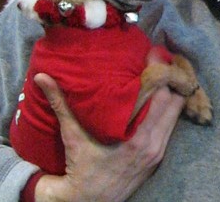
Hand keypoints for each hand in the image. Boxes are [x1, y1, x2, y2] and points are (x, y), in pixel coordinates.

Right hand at [32, 72, 184, 201]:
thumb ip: (61, 103)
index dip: (161, 72)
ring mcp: (157, 152)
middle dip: (170, 80)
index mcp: (136, 137)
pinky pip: (171, 128)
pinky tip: (160, 100)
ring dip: (172, 95)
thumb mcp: (72, 135)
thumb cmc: (80, 167)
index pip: (161, 95)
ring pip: (176, 114)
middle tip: (160, 61)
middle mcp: (152, 144)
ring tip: (163, 75)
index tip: (154, 53)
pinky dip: (168, 112)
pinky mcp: (158, 158)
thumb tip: (43, 76)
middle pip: (174, 101)